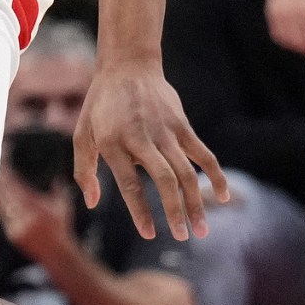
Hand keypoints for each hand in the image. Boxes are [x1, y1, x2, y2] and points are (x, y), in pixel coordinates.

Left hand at [0, 168, 74, 257]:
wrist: (57, 252)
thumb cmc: (61, 227)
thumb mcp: (62, 206)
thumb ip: (58, 189)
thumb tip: (58, 175)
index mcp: (36, 206)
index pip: (17, 187)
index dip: (7, 176)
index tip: (0, 166)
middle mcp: (25, 215)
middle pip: (6, 195)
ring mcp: (17, 225)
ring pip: (2, 206)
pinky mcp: (12, 234)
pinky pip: (3, 218)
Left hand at [73, 59, 227, 239]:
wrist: (128, 67)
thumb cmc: (101, 106)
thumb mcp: (82, 134)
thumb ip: (84, 170)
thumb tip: (92, 203)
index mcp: (113, 143)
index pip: (130, 184)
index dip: (140, 211)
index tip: (149, 234)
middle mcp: (141, 138)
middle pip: (164, 180)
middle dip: (174, 210)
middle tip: (182, 237)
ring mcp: (165, 132)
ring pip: (186, 172)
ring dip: (196, 202)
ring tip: (200, 230)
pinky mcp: (182, 126)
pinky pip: (203, 154)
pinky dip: (216, 175)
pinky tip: (223, 197)